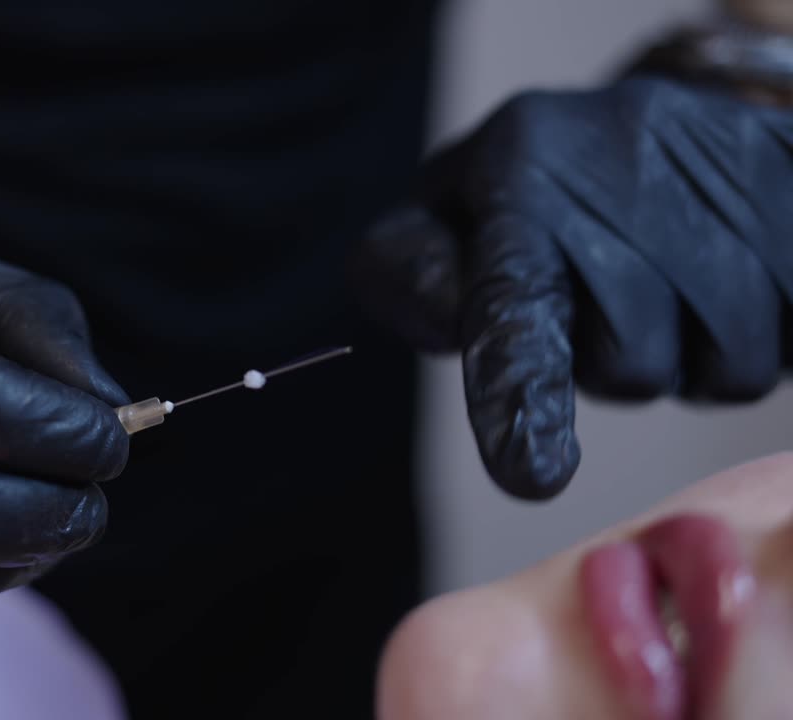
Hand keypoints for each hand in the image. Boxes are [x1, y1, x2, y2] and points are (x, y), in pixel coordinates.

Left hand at [356, 76, 792, 499]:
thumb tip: (450, 327)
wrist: (639, 122)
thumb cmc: (516, 198)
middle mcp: (627, 156)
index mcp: (520, 172)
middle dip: (617, 363)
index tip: (531, 473)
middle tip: (605, 307)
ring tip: (668, 287)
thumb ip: (408, 277)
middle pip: (634, 359)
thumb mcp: (433, 219)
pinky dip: (764, 332)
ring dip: (696, 352)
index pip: (519, 302)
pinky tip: (733, 278)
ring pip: (732, 359)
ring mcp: (732, 163)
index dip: (524, 389)